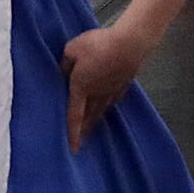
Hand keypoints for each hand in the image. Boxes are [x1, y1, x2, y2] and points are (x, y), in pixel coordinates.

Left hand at [61, 25, 149, 152]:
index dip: (72, 133)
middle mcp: (97, 93)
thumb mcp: (72, 49)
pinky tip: (106, 105)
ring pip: (101, 109)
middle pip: (89, 116)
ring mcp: (112, 90)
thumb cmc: (98, 45)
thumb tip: (63, 72)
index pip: (74, 115)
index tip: (73, 149)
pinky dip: (106, 105)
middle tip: (80, 141)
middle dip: (84, 129)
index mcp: (81, 87)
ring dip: (94, 120)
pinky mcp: (122, 84)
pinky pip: (111, 99)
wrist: (130, 43)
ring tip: (90, 127)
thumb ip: (65, 63)